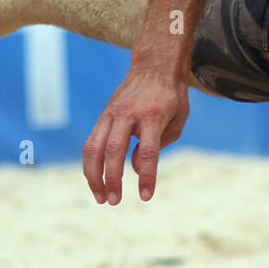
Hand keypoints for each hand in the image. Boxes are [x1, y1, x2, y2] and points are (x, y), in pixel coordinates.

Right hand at [82, 69, 189, 204]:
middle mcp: (128, 114)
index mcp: (153, 115)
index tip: (145, 196)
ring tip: (100, 197)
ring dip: (93, 175)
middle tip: (114, 201)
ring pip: (94, 147)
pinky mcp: (104, 115)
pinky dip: (91, 163)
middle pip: (114, 150)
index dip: (147, 176)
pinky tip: (95, 180)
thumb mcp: (177, 119)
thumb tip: (136, 169)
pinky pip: (91, 142)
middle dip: (112, 179)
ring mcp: (112, 113)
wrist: (155, 65)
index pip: (148, 152)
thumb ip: (159, 146)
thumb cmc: (171, 96)